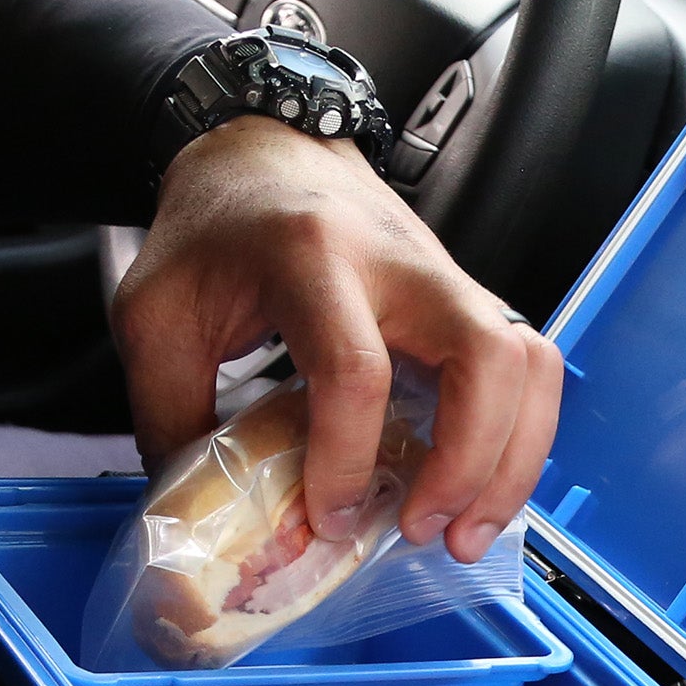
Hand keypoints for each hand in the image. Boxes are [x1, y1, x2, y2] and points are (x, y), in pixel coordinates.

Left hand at [111, 118, 561, 563]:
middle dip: (469, 464)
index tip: (328, 518)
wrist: (265, 152)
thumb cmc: (213, 233)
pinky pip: (529, 371)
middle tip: (427, 533)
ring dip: (514, 461)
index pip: (356, 369)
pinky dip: (520, 440)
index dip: (348, 461)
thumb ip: (170, 414)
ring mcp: (449, 279)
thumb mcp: (155, 315)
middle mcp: (402, 262)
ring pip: (530, 364)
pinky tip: (479, 491)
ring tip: (468, 531)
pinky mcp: (470, 302)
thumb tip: (209, 517)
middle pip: (486, 358)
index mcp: (313, 257)